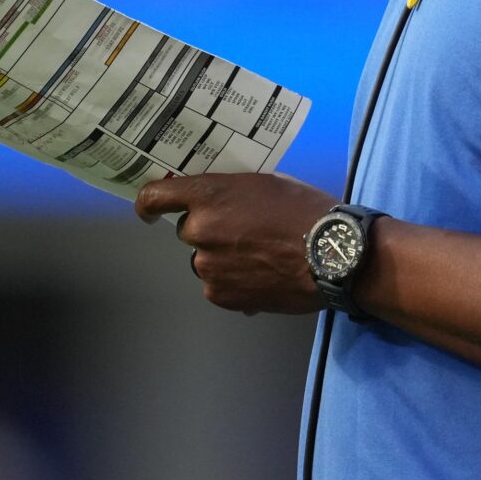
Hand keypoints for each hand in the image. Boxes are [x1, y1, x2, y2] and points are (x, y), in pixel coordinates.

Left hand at [136, 172, 339, 314]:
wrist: (332, 256)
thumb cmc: (305, 210)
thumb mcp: (267, 184)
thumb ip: (233, 193)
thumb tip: (218, 206)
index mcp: (209, 196)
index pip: (156, 197)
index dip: (148, 204)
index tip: (149, 211)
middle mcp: (200, 230)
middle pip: (190, 231)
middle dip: (211, 231)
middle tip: (246, 233)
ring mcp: (208, 266)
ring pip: (207, 260)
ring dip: (224, 259)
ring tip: (263, 259)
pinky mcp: (221, 296)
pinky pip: (219, 286)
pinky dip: (235, 282)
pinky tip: (265, 277)